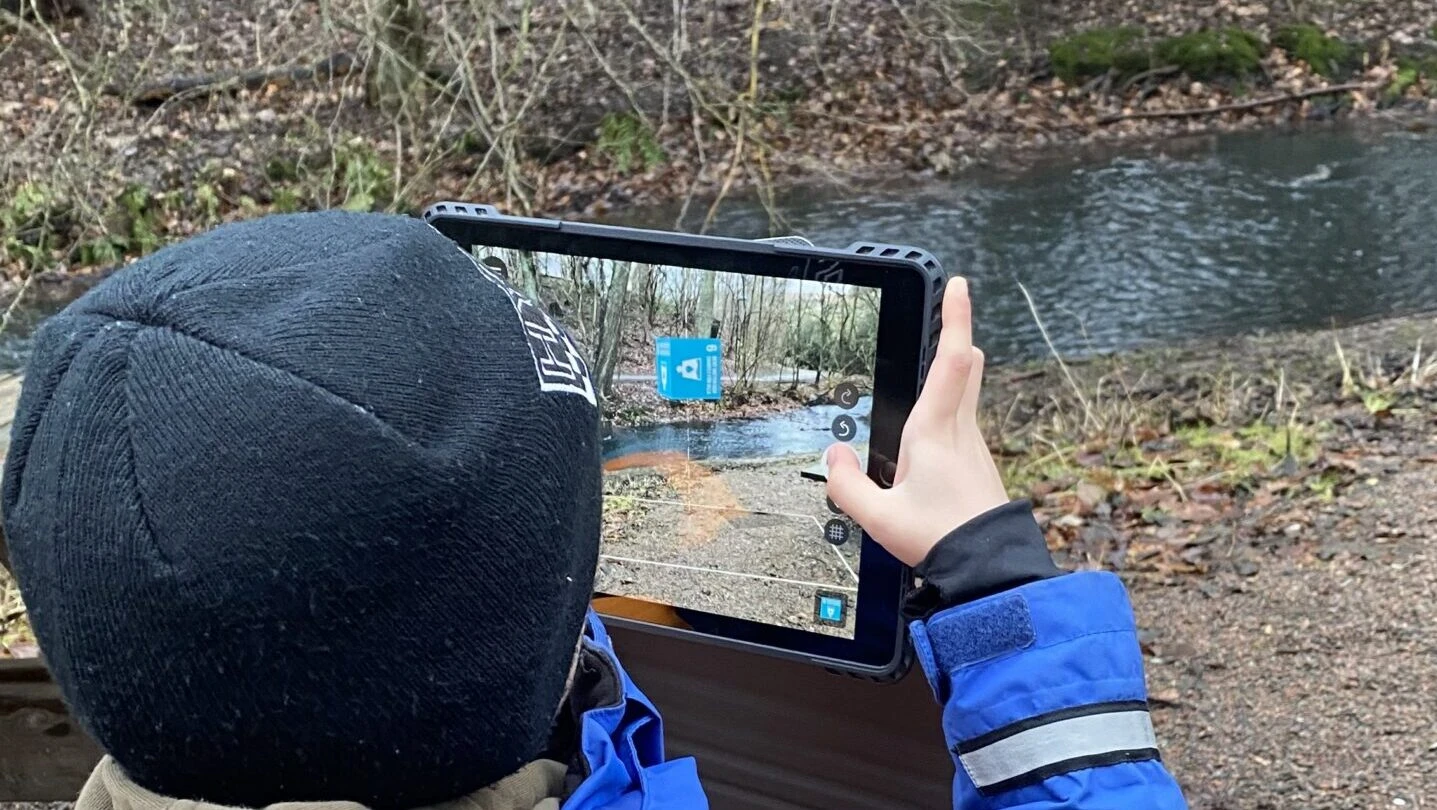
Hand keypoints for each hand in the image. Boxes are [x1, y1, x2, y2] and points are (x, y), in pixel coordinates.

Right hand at [826, 277, 1009, 566]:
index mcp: (935, 433)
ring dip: (952, 374)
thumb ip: (847, 486)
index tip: (956, 284)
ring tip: (930, 369)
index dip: (955, 318)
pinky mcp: (979, 466)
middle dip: (957, 335)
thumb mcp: (879, 519)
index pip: (952, 360)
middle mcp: (960, 432)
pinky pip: (963, 424)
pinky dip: (948, 412)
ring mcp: (974, 448)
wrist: (989, 570)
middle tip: (950, 309)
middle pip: (968, 366)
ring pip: (968, 394)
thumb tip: (834, 455)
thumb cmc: (939, 541)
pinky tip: (929, 437)